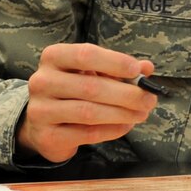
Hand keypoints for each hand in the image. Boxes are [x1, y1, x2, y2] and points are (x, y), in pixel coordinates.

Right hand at [17, 43, 157, 163]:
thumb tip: (147, 68)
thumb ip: (118, 69)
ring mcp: (41, 110)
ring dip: (121, 113)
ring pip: (88, 112)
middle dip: (126, 94)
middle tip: (149, 99)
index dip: (114, 62)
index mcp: (53, 57)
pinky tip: (126, 125)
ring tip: (141, 113)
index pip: (86, 54)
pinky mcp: (47, 136)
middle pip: (90, 86)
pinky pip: (86, 134)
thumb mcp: (91, 73)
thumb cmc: (72, 91)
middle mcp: (42, 81)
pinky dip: (111, 130)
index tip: (137, 70)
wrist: (43, 124)